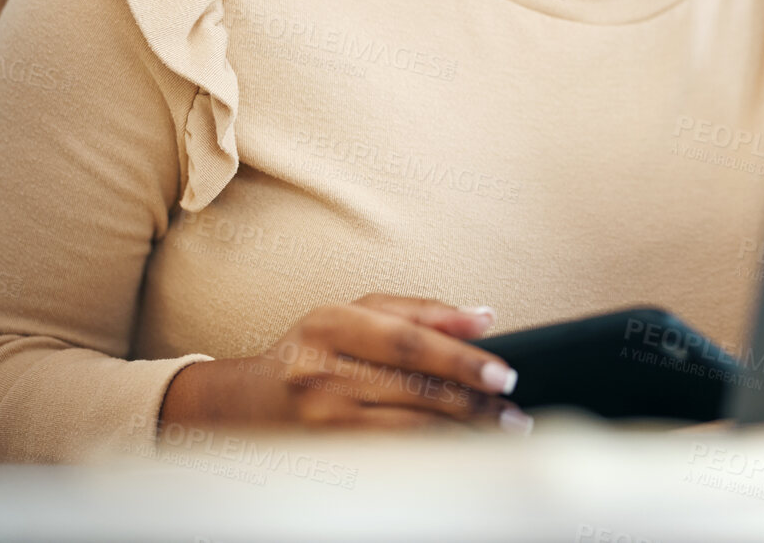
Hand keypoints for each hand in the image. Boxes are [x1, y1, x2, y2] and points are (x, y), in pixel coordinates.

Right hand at [158, 293, 530, 433]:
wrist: (251, 399)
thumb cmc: (317, 347)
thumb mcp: (360, 313)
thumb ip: (424, 311)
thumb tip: (484, 317)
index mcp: (331, 324)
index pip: (408, 341)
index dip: (460, 359)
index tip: (503, 374)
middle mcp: (320, 370)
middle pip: (412, 387)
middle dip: (473, 403)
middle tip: (513, 412)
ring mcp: (319, 417)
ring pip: (406, 427)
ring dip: (461, 432)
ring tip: (500, 430)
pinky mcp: (325, 451)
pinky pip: (392, 452)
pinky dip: (433, 451)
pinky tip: (462, 448)